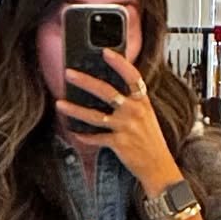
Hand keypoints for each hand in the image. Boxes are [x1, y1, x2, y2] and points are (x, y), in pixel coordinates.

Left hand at [55, 48, 179, 192]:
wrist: (159, 167)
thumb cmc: (152, 142)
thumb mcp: (148, 116)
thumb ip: (133, 103)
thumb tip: (113, 92)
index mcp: (142, 102)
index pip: (132, 76)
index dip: (119, 63)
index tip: (105, 53)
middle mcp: (134, 112)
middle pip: (106, 92)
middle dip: (85, 81)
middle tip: (69, 74)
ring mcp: (125, 128)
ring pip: (95, 116)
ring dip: (75, 109)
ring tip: (60, 104)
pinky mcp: (118, 144)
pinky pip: (96, 138)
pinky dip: (84, 136)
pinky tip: (74, 132)